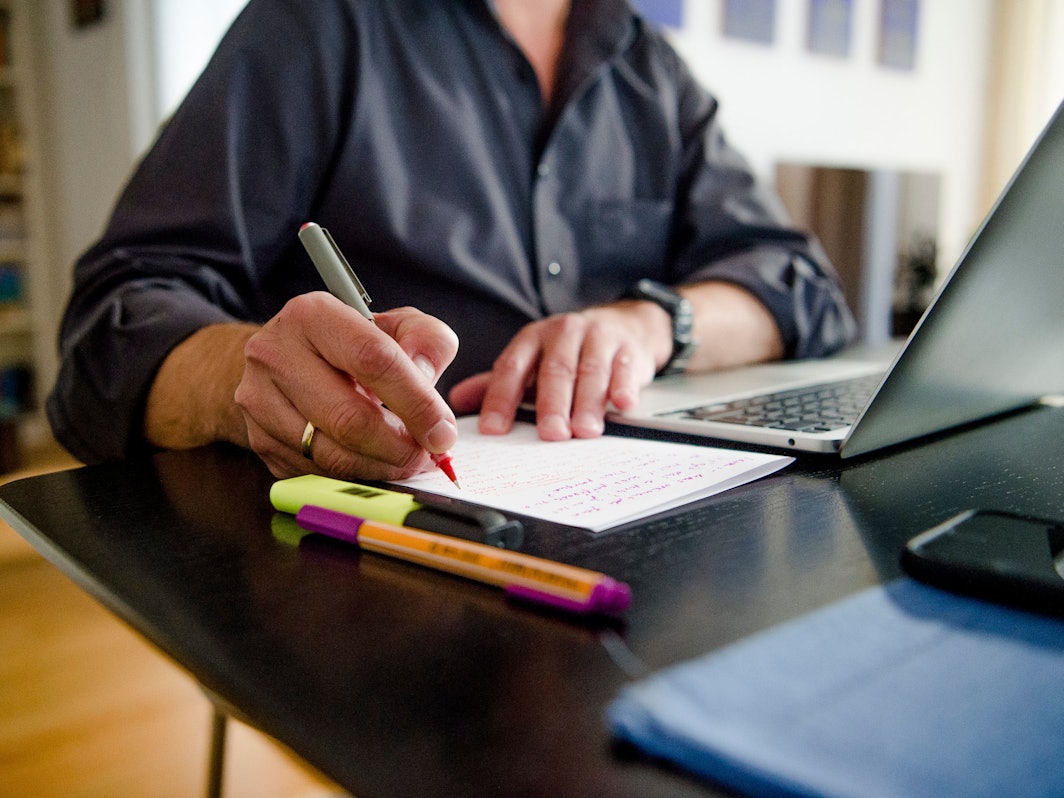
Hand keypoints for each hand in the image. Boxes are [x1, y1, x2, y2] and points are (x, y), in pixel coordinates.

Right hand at [235, 293, 458, 479]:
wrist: (283, 360)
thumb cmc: (349, 345)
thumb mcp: (395, 326)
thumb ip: (427, 341)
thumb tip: (427, 378)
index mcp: (312, 316)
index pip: (373, 360)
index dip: (416, 402)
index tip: (443, 432)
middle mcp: (275, 355)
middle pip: (348, 417)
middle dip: (400, 446)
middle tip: (428, 456)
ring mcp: (259, 401)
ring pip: (331, 454)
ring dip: (380, 467)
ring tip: (407, 461)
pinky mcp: (258, 439)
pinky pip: (315, 472)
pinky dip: (354, 476)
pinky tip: (374, 463)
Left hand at [449, 302, 667, 439]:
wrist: (625, 325)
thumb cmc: (571, 351)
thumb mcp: (532, 361)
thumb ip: (499, 383)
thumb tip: (457, 401)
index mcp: (532, 338)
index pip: (511, 367)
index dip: (500, 398)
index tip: (493, 430)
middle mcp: (563, 333)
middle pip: (555, 371)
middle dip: (551, 405)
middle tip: (550, 435)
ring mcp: (598, 338)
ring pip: (590, 372)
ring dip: (588, 403)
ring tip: (584, 431)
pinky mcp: (629, 349)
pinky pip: (626, 369)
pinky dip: (625, 387)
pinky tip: (623, 404)